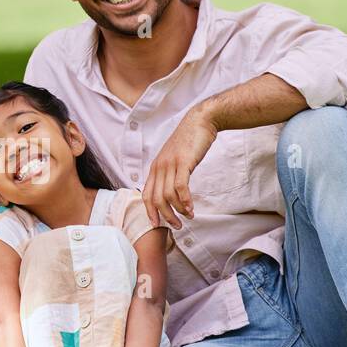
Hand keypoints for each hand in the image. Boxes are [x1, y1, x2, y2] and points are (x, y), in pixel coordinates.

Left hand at [143, 102, 216, 228]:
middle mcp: (159, 167)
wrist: (200, 121)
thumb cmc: (189, 141)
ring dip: (178, 210)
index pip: (146, 194)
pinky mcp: (183, 162)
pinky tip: (191, 207)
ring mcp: (170, 164)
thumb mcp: (175, 158)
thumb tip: (173, 192)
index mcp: (155, 167)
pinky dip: (185, 200)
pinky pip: (180, 187)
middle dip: (165, 216)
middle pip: (156, 199)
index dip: (150, 211)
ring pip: (168, 195)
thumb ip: (170, 173)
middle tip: (176, 226)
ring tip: (188, 216)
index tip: (157, 224)